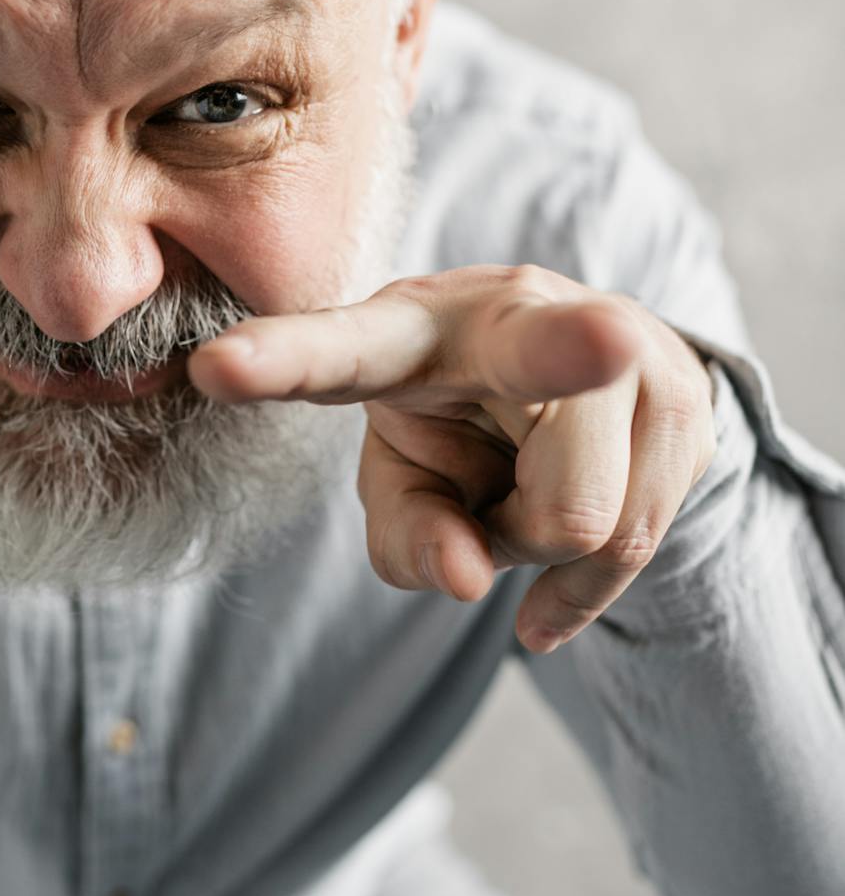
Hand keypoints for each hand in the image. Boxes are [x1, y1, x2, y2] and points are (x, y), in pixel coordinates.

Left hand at [188, 264, 718, 654]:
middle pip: (545, 369)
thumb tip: (472, 583)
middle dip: (576, 350)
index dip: (280, 361)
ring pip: (578, 518)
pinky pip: (630, 544)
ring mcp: (615, 340)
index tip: (213, 367)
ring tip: (518, 497)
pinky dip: (583, 585)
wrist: (597, 373)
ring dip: (537, 549)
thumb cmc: (461, 431)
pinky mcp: (683, 393)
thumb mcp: (408, 485)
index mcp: (410, 329)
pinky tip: (557, 576)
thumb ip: (410, 538)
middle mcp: (516, 311)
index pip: (340, 349)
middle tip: (610, 341)